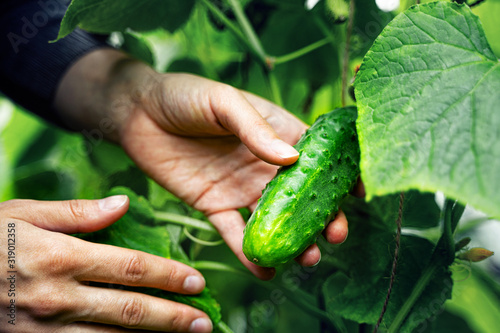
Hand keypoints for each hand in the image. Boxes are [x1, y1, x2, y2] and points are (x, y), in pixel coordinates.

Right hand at [0, 197, 211, 331]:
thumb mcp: (24, 214)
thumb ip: (76, 212)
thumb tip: (123, 203)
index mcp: (60, 257)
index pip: (131, 268)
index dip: (168, 276)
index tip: (195, 282)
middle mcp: (58, 296)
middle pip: (130, 310)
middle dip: (173, 318)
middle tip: (205, 322)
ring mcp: (45, 328)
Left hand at [55, 49, 349, 279]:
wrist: (139, 114)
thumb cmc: (186, 95)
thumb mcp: (224, 101)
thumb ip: (255, 128)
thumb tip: (293, 158)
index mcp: (274, 133)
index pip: (316, 156)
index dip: (340, 173)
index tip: (361, 193)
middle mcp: (263, 164)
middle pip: (300, 195)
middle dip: (321, 217)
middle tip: (334, 236)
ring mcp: (240, 187)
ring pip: (273, 219)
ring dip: (291, 240)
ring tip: (306, 258)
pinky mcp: (213, 205)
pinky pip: (234, 232)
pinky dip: (249, 252)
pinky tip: (265, 270)